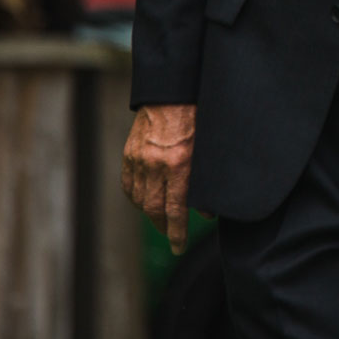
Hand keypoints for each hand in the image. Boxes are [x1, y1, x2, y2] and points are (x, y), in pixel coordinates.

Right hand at [122, 103, 199, 253]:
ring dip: (150, 214)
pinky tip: (144, 202)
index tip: (179, 247)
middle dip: (164, 227)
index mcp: (178, 164)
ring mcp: (139, 159)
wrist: (171, 92)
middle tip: (173, 237)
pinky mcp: (130, 153)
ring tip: (161, 221)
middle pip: (154, 209)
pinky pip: (129, 184)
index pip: (176, 209)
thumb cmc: (198, 116)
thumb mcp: (209, 148)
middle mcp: (155, 165)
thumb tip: (207, 210)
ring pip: (140, 199)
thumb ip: (207, 180)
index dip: (177, 232)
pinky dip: (136, 197)